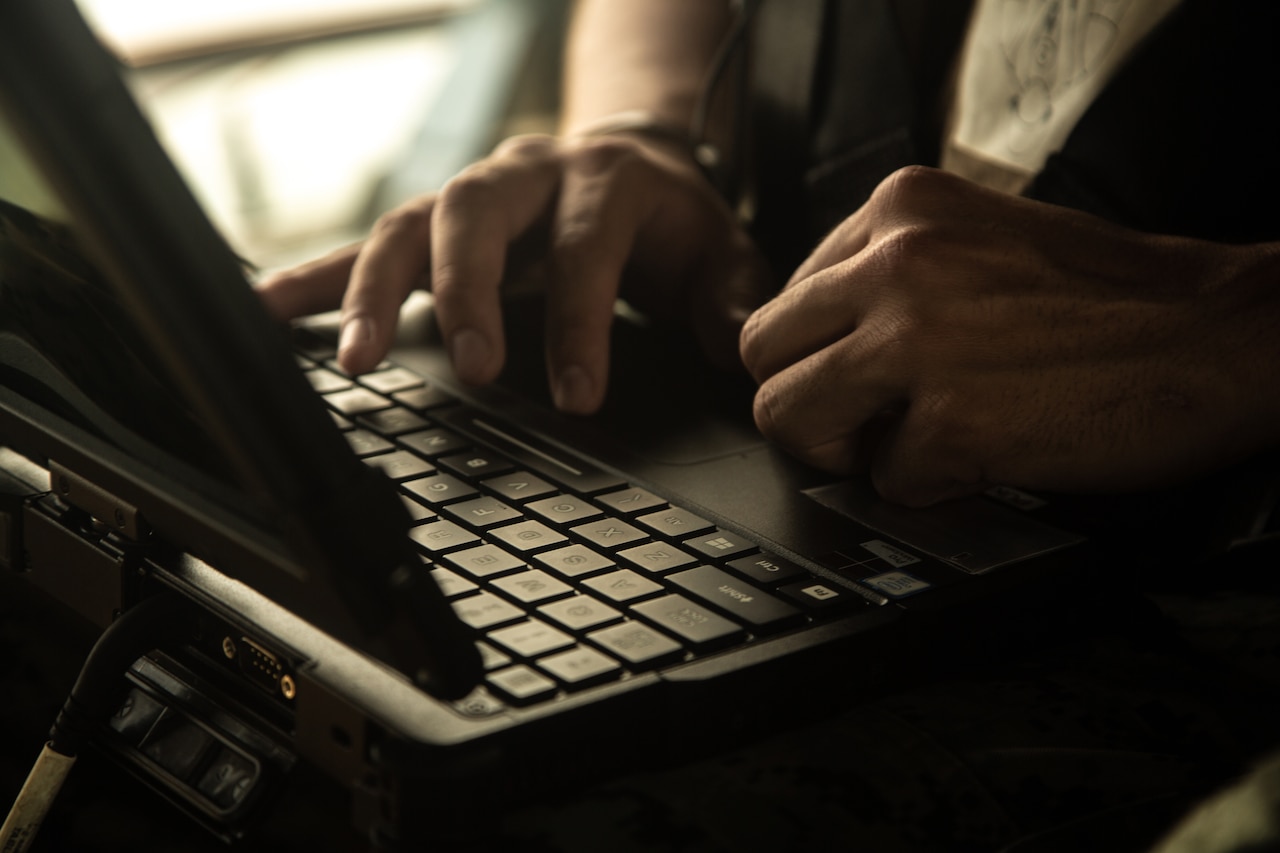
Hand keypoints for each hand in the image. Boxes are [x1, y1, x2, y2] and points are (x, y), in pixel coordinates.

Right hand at [256, 133, 770, 413]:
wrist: (632, 162)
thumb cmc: (672, 220)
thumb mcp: (722, 252)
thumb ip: (731, 299)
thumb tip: (737, 350)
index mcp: (604, 181)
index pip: (584, 250)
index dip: (580, 322)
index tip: (579, 395)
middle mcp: (527, 175)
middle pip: (477, 215)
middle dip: (467, 289)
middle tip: (473, 365)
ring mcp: (471, 194)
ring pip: (408, 225)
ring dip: (371, 290)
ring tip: (352, 360)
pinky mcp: (434, 221)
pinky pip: (367, 242)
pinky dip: (320, 276)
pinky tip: (272, 310)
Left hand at [740, 166, 1279, 505]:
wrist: (1222, 333)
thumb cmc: (1111, 296)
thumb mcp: (982, 237)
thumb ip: (892, 270)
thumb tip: (815, 334)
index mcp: (899, 208)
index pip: (785, 296)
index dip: (816, 352)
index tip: (853, 375)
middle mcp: (895, 262)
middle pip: (763, 355)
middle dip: (807, 402)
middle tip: (863, 424)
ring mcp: (917, 341)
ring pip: (789, 418)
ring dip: (844, 449)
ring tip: (913, 443)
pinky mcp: (952, 422)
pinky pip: (886, 480)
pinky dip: (932, 484)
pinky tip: (987, 456)